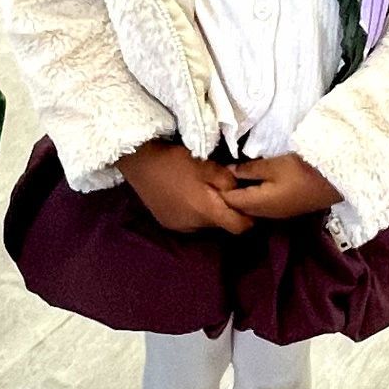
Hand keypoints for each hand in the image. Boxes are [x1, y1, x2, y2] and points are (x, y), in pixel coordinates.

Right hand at [118, 139, 252, 234]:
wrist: (138, 162)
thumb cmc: (175, 161)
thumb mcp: (207, 165)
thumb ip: (227, 180)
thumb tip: (239, 190)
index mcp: (206, 212)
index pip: (238, 227)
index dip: (248, 218)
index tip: (250, 205)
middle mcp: (194, 226)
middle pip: (221, 225)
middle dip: (226, 211)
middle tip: (224, 191)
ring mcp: (179, 226)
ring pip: (204, 224)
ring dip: (208, 212)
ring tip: (203, 192)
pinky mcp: (167, 222)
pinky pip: (189, 222)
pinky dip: (193, 212)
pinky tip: (187, 196)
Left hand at [222, 154, 340, 221]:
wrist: (333, 182)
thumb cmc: (302, 170)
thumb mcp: (273, 165)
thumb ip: (248, 169)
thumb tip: (228, 171)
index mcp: (257, 203)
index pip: (229, 200)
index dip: (219, 188)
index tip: (212, 174)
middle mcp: (263, 214)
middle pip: (238, 207)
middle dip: (227, 194)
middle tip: (220, 175)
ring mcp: (275, 214)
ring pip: (250, 208)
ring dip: (241, 196)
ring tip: (235, 177)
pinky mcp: (284, 211)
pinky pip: (261, 207)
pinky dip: (253, 197)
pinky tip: (254, 184)